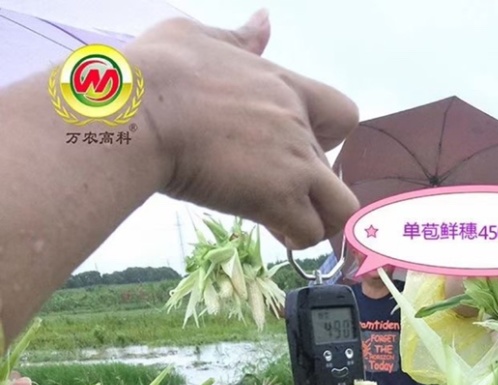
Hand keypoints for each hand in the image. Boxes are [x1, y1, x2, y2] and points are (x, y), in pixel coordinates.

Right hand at [128, 11, 359, 249]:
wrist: (141, 111)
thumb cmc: (159, 72)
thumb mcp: (199, 37)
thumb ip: (239, 38)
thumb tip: (263, 21)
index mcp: (285, 86)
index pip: (343, 114)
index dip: (328, 137)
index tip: (297, 147)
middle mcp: (298, 126)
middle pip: (336, 169)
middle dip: (311, 186)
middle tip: (276, 191)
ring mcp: (293, 165)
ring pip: (340, 209)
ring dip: (318, 219)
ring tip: (284, 220)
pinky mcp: (278, 199)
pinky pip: (310, 232)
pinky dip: (295, 237)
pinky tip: (270, 229)